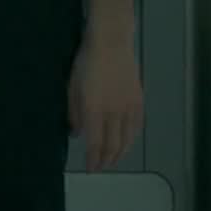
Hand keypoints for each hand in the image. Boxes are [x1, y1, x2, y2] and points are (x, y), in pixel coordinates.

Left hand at [68, 33, 143, 169]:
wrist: (111, 42)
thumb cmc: (86, 62)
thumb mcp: (72, 87)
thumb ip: (74, 113)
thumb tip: (76, 134)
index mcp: (94, 110)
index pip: (95, 144)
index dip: (94, 160)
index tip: (90, 169)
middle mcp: (113, 113)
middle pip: (113, 145)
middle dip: (106, 160)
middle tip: (101, 167)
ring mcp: (128, 107)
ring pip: (127, 139)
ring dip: (120, 153)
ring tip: (114, 160)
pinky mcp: (138, 100)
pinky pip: (137, 126)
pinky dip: (132, 138)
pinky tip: (127, 142)